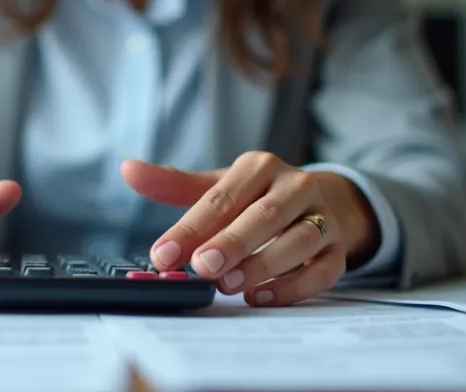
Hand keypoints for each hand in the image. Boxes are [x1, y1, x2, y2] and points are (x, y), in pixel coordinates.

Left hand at [122, 152, 378, 306]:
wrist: (324, 202)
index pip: (220, 198)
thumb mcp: (219, 185)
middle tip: (202, 267)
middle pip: (264, 215)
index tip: (161, 255)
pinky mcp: (338, 250)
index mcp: (260, 166)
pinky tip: (260, 298)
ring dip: (262, 265)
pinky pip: (320, 271)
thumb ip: (173, 184)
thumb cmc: (258, 198)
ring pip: (297, 241)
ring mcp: (322, 218)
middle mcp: (296, 187)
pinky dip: (292, 287)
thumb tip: (128, 169)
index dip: (190, 229)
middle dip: (231, 243)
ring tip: (230, 285)